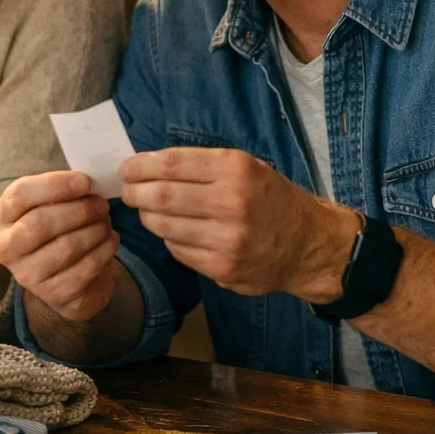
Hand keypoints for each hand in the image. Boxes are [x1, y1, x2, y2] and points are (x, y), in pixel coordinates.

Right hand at [0, 171, 119, 320]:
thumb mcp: (53, 206)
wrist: (67, 278)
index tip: (85, 182)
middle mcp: (7, 248)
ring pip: (67, 246)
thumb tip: (87, 181)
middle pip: (41, 223)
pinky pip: (85, 268)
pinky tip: (110, 240)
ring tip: (106, 222)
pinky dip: (104, 250)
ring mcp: (27, 275)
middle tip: (102, 204)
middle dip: (79, 210)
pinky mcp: (52, 294)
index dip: (55, 185)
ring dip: (95, 230)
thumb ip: (62, 191)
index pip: (20, 195)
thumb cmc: (60, 230)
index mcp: (3, 216)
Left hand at [119, 148, 358, 300]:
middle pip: (161, 197)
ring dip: (147, 217)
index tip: (127, 168)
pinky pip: (178, 250)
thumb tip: (149, 166)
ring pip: (164, 226)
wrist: (307, 244)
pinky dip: (169, 238)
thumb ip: (202, 165)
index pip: (172, 164)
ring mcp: (227, 240)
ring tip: (148, 210)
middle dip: (135, 192)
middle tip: (128, 191)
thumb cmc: (271, 198)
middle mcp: (231, 203)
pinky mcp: (222, 268)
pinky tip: (174, 231)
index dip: (141, 166)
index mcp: (236, 170)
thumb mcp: (246, 167)